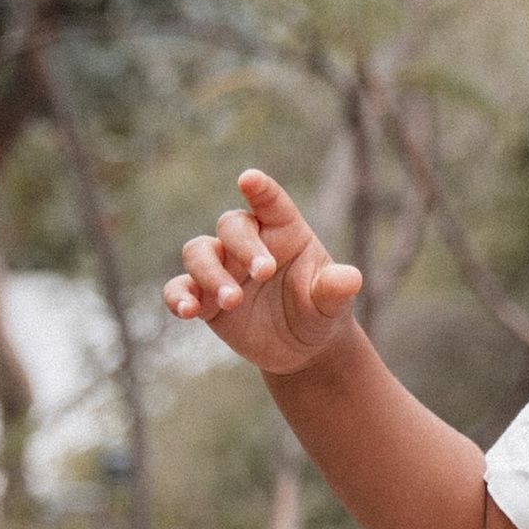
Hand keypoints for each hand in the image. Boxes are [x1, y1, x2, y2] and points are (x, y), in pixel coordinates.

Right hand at [165, 169, 359, 377]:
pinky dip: (178, 297)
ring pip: (198, 252)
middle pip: (231, 226)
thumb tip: (351, 279)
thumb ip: (336, 289)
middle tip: (263, 273)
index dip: (259, 189)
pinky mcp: (204, 298)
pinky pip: (179, 289)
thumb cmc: (321, 311)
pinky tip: (187, 312)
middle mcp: (249, 243)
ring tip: (233, 301)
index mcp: (284, 231)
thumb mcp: (333, 303)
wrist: (304, 348)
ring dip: (210, 273)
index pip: (270, 202)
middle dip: (243, 246)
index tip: (249, 180)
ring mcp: (223, 269)